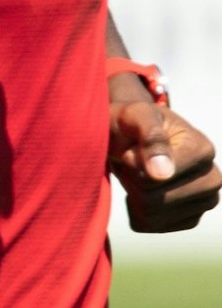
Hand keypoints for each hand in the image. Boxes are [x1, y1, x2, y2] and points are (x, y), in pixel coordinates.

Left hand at [109, 101, 221, 231]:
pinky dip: (135, 210)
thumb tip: (163, 174)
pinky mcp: (190, 219)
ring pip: (151, 215)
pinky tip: (141, 190)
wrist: (129, 136)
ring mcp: (205, 202)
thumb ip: (150, 136)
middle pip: (153, 200)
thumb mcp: (133, 115)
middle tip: (131, 161)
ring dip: (132, 194)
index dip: (131, 162)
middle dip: (131, 181)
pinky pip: (150, 225)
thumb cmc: (130, 123)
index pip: (153, 178)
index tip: (132, 146)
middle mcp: (212, 179)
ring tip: (136, 173)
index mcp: (203, 150)